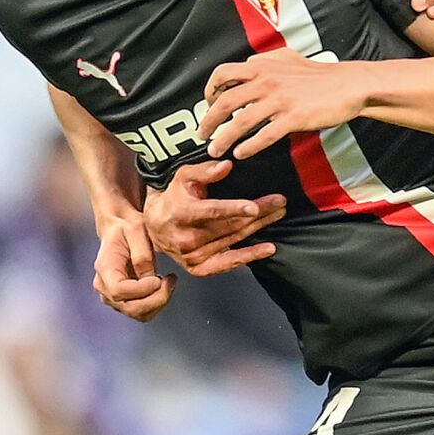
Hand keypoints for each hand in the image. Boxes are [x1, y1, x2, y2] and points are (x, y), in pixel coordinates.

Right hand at [93, 211, 175, 320]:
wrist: (120, 231)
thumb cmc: (128, 228)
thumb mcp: (136, 229)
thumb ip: (142, 254)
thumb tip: (149, 278)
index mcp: (105, 268)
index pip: (119, 291)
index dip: (142, 289)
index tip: (160, 277)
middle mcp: (104, 286)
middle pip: (130, 308)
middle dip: (157, 299)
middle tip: (172, 280)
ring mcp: (113, 297)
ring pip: (139, 313)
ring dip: (159, 301)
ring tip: (169, 280)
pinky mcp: (124, 301)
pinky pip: (143, 312)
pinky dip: (158, 302)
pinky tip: (164, 285)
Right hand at [145, 159, 287, 275]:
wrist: (154, 226)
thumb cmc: (172, 198)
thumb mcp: (183, 177)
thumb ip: (204, 171)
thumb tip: (227, 166)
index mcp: (181, 213)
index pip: (211, 211)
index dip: (234, 209)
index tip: (254, 207)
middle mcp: (187, 238)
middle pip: (230, 225)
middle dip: (258, 213)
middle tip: (279, 202)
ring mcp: (193, 255)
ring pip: (234, 239)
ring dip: (259, 227)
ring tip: (278, 214)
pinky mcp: (199, 268)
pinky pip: (228, 263)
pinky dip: (250, 256)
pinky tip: (268, 248)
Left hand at [201, 49, 368, 158]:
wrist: (348, 85)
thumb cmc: (320, 74)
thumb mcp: (288, 58)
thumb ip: (265, 61)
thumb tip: (248, 64)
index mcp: (262, 66)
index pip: (223, 74)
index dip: (210, 90)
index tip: (208, 104)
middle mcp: (266, 81)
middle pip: (225, 101)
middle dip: (209, 120)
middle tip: (202, 134)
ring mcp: (280, 100)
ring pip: (241, 121)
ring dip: (224, 138)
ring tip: (216, 150)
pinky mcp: (294, 118)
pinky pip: (264, 135)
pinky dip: (249, 146)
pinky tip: (241, 153)